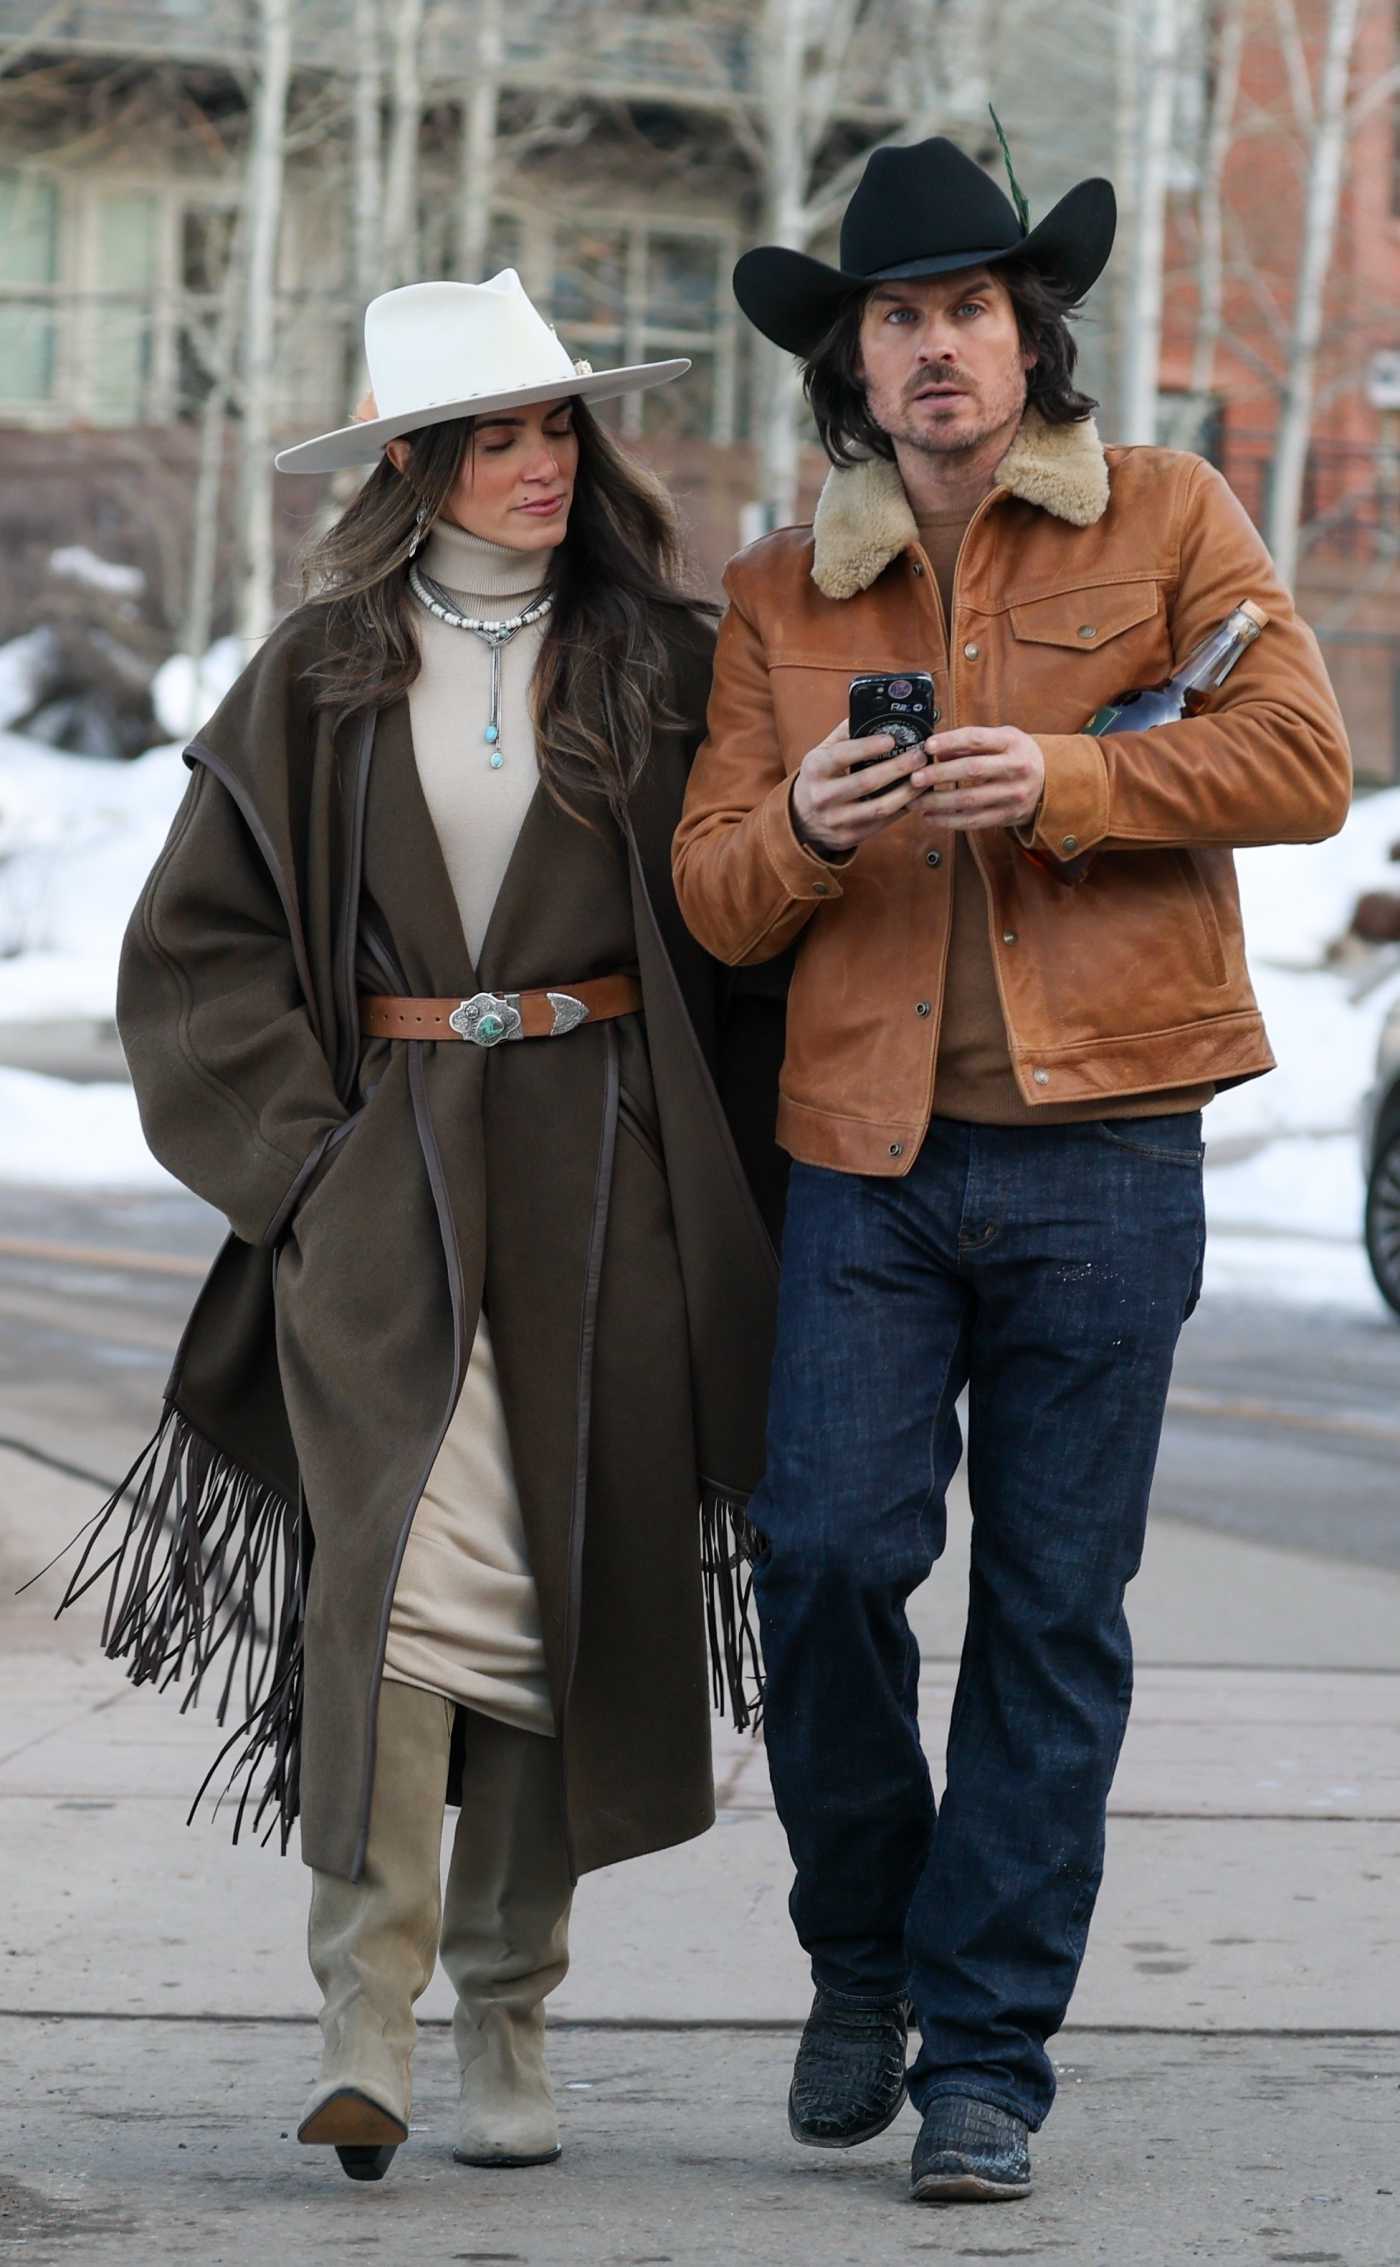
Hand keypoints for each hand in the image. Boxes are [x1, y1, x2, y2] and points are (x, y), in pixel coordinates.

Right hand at [790, 721, 930, 856]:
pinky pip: (882, 822)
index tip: (891, 739)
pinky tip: (916, 796)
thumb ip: (844, 734)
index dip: (867, 747)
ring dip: (907, 792)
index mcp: (815, 769)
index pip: (842, 755)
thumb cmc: (819, 779)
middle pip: (866, 782)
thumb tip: (872, 710)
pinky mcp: (850, 836)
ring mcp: (837, 820)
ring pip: (879, 807)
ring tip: (924, 777)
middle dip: (897, 768)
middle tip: (919, 756)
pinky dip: (903, 809)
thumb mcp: (821, 754)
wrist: (802, 820)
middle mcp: (823, 796)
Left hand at [913, 726, 1044, 830]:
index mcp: (1012, 743)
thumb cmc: (1017, 755)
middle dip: (939, 775)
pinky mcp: (1008, 816)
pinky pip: (974, 821)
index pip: (977, 739)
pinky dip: (949, 820)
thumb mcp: (1002, 739)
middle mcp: (1016, 768)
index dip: (950, 741)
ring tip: (915, 802)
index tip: (927, 746)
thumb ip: (971, 743)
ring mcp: (1014, 794)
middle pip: (972, 770)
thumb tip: (936, 749)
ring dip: (938, 802)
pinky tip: (931, 817)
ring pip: (970, 800)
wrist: (1051, 781)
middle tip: (914, 778)